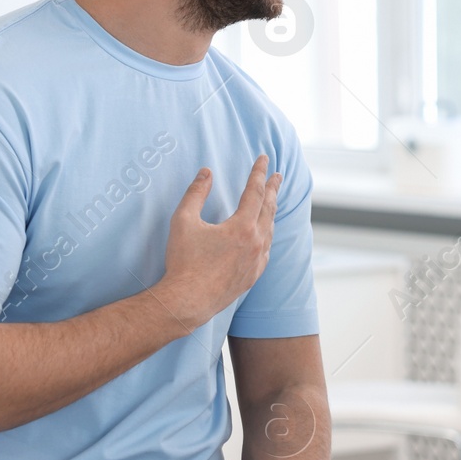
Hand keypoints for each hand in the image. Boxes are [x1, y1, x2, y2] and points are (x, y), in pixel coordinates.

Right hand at [154, 156, 280, 327]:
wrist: (188, 301)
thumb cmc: (183, 262)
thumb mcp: (183, 221)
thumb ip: (196, 193)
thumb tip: (206, 172)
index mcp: (242, 227)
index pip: (255, 191)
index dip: (259, 172)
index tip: (264, 158)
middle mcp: (256, 243)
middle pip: (269, 208)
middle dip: (273, 189)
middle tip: (277, 175)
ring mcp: (257, 261)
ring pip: (270, 230)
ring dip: (271, 212)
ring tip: (272, 201)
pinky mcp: (253, 276)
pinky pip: (266, 250)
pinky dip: (267, 236)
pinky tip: (265, 235)